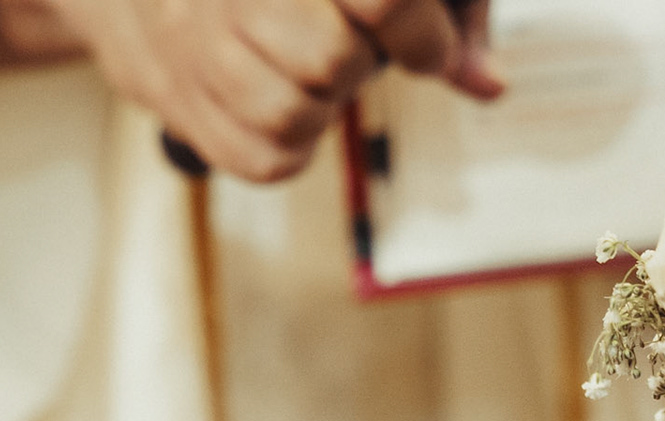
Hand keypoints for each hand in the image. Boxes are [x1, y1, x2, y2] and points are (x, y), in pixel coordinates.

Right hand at [6, 0, 500, 181]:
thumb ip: (434, 14)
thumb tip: (486, 84)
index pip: (385, 1)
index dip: (425, 37)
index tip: (426, 45)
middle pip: (336, 64)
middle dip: (356, 66)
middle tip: (343, 47)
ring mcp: (196, 48)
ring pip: (299, 117)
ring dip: (320, 105)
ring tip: (302, 73)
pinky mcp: (177, 104)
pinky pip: (267, 160)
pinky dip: (289, 145)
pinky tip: (274, 103)